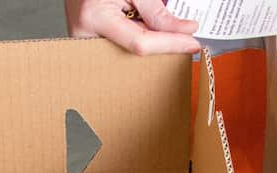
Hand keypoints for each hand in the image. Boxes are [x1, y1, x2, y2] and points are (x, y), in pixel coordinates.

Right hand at [65, 0, 200, 55]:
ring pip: (128, 57)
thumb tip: (185, 29)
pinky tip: (148, 32)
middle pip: (135, 56)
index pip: (140, 43)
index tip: (192, 43)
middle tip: (182, 39)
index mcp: (94, 18)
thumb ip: (156, 11)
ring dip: (151, 45)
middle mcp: (84, 38)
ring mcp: (84, 46)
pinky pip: (120, 51)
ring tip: (161, 31)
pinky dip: (138, 43)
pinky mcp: (88, 47)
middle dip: (161, 49)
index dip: (169, 44)